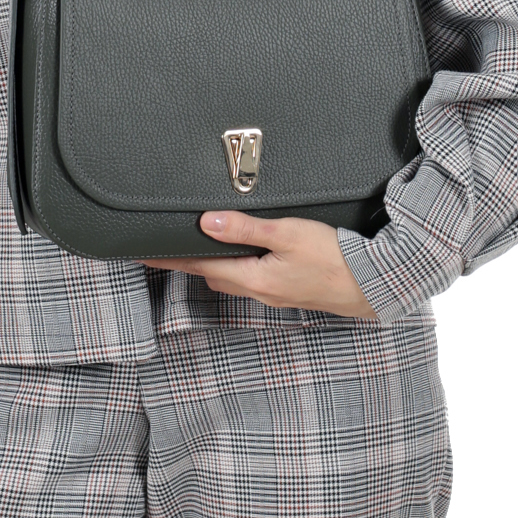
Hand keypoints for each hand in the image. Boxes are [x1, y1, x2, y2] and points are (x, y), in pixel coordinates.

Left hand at [140, 211, 377, 318]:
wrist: (376, 285)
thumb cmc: (336, 259)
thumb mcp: (288, 235)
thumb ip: (246, 228)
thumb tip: (205, 222)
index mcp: (253, 278)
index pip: (198, 265)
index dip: (168, 257)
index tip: (141, 252)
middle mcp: (260, 291)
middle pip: (212, 274)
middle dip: (188, 261)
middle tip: (167, 245)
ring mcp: (275, 294)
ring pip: (233, 277)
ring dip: (216, 263)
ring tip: (202, 245)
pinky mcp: (291, 291)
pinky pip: (253, 278)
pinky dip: (240, 265)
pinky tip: (247, 253)